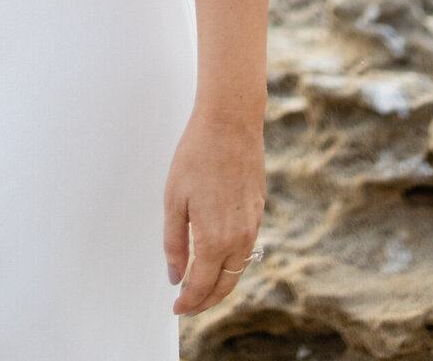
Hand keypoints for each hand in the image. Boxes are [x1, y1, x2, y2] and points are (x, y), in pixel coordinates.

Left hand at [163, 112, 265, 314]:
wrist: (231, 124)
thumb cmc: (196, 156)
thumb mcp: (174, 199)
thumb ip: (174, 242)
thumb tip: (175, 276)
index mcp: (214, 239)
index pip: (202, 286)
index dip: (189, 302)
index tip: (177, 309)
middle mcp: (239, 239)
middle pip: (224, 286)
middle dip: (206, 301)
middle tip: (188, 306)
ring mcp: (252, 226)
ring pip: (238, 270)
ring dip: (220, 284)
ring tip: (200, 286)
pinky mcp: (258, 212)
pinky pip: (246, 249)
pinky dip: (231, 262)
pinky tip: (216, 257)